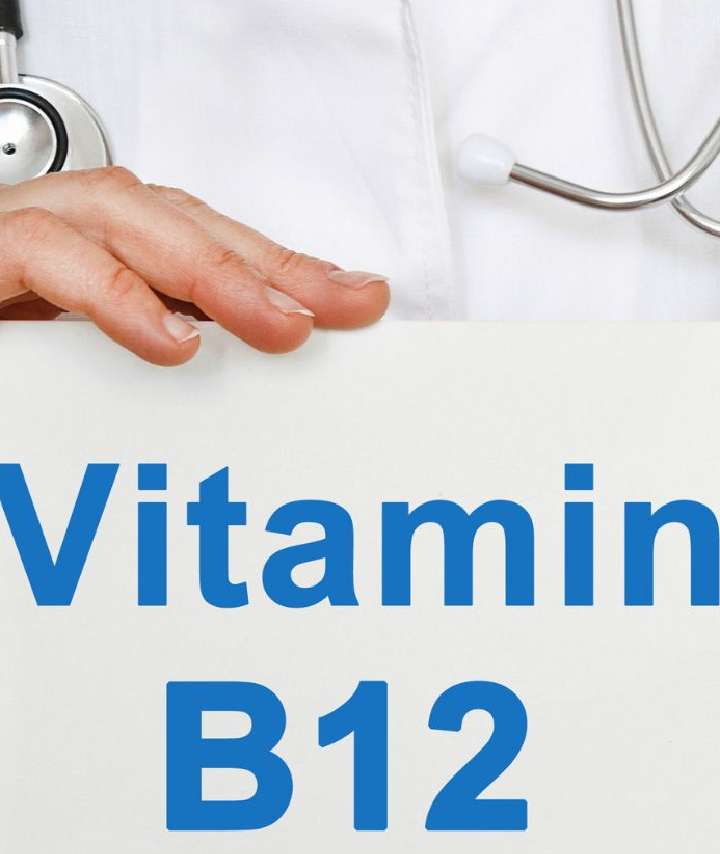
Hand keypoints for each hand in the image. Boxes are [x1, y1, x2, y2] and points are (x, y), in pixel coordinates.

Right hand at [0, 168, 388, 361]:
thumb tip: (252, 368)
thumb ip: (158, 351)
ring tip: (278, 323)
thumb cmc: (9, 360)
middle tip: (344, 308)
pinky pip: (45, 256)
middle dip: (268, 263)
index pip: (207, 247)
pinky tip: (168, 337)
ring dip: (210, 270)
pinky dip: (112, 295)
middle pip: (182, 224)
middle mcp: (67, 236)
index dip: (285, 266)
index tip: (360, 300)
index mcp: (101, 257)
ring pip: (125, 222)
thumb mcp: (91, 370)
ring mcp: (20, 240)